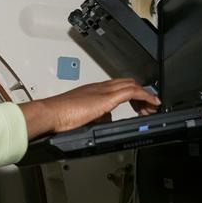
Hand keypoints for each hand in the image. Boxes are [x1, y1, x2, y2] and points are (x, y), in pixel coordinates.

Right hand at [20, 78, 159, 138]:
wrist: (50, 113)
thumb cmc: (59, 116)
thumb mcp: (83, 117)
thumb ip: (96, 116)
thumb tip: (106, 120)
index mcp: (93, 90)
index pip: (119, 86)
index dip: (132, 94)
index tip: (139, 105)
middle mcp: (100, 87)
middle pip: (128, 82)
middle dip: (141, 94)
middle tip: (147, 108)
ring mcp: (103, 91)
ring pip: (132, 85)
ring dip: (145, 96)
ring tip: (152, 107)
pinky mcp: (107, 98)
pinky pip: (132, 92)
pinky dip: (145, 96)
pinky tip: (152, 104)